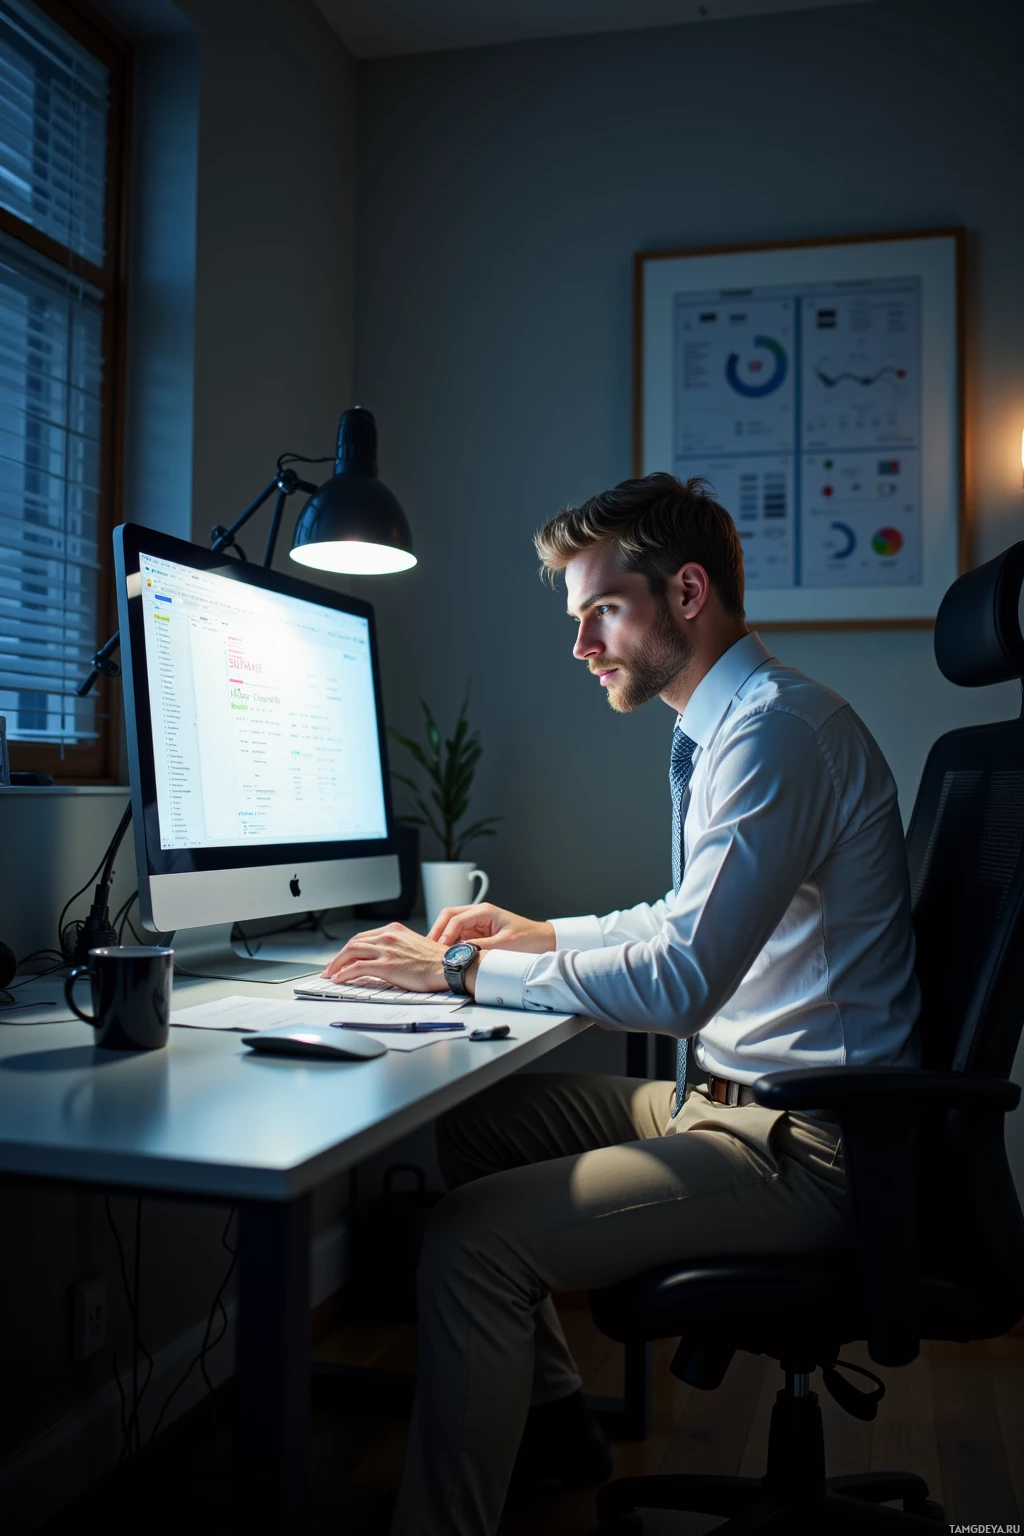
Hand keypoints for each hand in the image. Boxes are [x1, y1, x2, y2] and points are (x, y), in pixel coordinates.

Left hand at [322, 923, 446, 992]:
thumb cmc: (436, 960)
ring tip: (330, 974)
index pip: (363, 937)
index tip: (342, 957)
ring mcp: (386, 950)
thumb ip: (397, 947)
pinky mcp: (386, 965)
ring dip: (336, 964)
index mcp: (394, 930)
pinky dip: (343, 974)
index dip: (349, 948)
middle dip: (338, 956)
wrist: (449, 966)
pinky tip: (338, 980)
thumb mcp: (413, 945)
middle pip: (353, 943)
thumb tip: (383, 959)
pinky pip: (357, 968)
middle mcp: (387, 936)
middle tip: (331, 967)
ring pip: (351, 953)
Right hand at [427, 902, 555, 952]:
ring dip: (443, 938)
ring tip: (436, 953)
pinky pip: (459, 936)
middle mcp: (479, 914)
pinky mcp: (479, 933)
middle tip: (429, 948)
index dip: (445, 934)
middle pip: (448, 917)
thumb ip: (480, 947)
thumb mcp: (504, 945)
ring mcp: (478, 923)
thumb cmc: (530, 939)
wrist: (544, 941)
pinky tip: (448, 954)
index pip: (456, 919)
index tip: (439, 948)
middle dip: (437, 931)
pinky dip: (451, 944)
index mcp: (485, 911)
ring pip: (451, 926)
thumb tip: (460, 953)